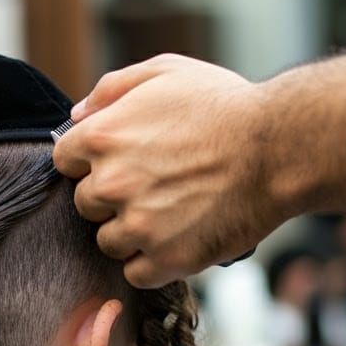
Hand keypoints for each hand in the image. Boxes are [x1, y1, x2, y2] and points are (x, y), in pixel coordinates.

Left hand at [53, 54, 286, 287]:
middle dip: (112, 198)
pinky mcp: (165, 259)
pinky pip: (135, 273)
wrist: (281, 148)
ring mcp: (137, 225)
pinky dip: (152, 263)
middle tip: (153, 187)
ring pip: (108, 242)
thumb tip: (75, 115)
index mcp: (102, 137)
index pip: (64, 161)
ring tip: (170, 214)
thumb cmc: (226, 105)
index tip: (118, 163)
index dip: (89, 162)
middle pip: (85, 204)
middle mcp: (111, 183)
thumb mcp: (166, 72)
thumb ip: (111, 89)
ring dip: (131, 233)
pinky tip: (175, 241)